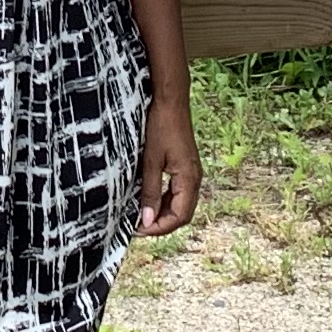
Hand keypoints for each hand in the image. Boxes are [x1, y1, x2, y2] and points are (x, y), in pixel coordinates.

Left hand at [136, 92, 202, 238]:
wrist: (170, 102)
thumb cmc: (161, 127)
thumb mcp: (150, 161)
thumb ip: (149, 191)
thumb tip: (146, 220)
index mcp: (189, 179)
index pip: (179, 216)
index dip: (159, 228)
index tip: (138, 230)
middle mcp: (194, 179)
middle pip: (182, 214)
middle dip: (161, 224)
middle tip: (137, 226)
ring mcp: (191, 173)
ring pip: (181, 204)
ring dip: (163, 213)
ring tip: (140, 215)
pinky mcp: (185, 167)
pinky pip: (178, 192)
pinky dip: (165, 200)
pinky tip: (148, 199)